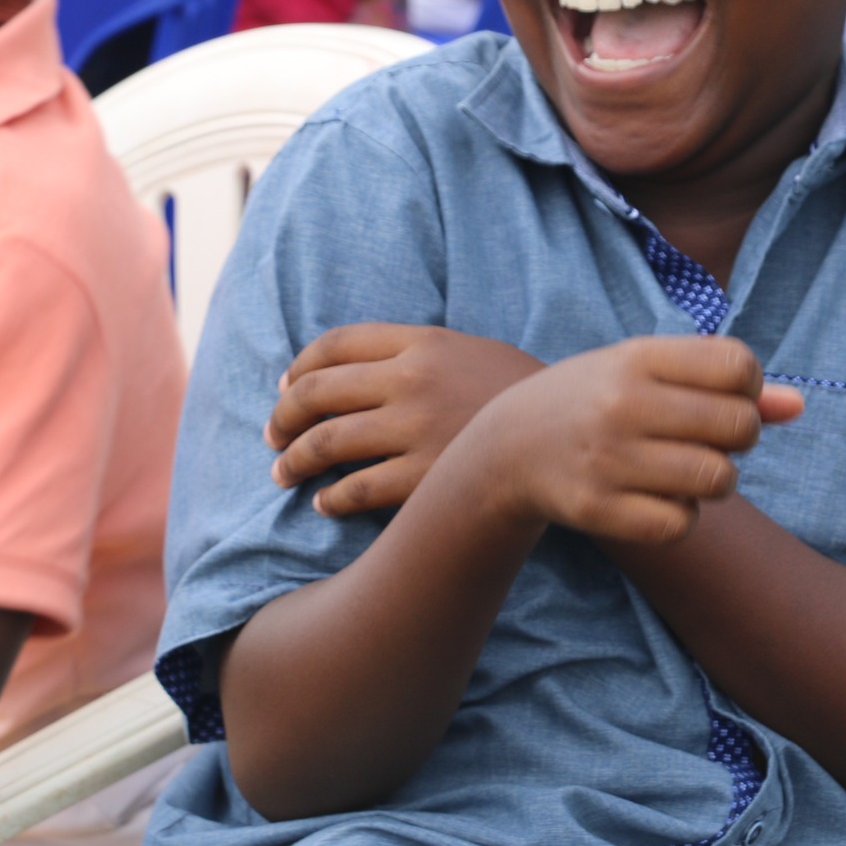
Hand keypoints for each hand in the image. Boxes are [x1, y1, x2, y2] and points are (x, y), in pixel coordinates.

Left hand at [267, 324, 544, 516]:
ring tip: (283, 472)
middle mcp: (411, 382)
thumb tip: (354, 366)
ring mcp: (415, 431)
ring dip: (294, 460)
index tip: (284, 386)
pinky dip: (331, 498)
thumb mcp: (468, 351)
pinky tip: (324, 503)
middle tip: (273, 435)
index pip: (334, 344)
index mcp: (421, 343)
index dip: (299, 367)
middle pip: (317, 393)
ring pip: (326, 444)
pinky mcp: (423, 479)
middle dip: (284, 417)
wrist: (572, 439)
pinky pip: (355, 490)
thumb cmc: (519, 396)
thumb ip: (414, 352)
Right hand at [445, 335, 802, 545]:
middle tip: (709, 440)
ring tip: (682, 469)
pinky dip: (681, 517)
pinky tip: (656, 498)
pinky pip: (682, 524)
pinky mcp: (598, 510)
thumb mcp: (646, 373)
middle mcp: (622, 405)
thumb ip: (721, 384)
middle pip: (739, 427)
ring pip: (718, 480)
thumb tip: (799, 406)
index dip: (747, 386)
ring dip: (713, 480)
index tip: (721, 396)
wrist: (508, 448)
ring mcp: (608, 460)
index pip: (738, 366)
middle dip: (739, 438)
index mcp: (636, 357)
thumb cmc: (596, 401)